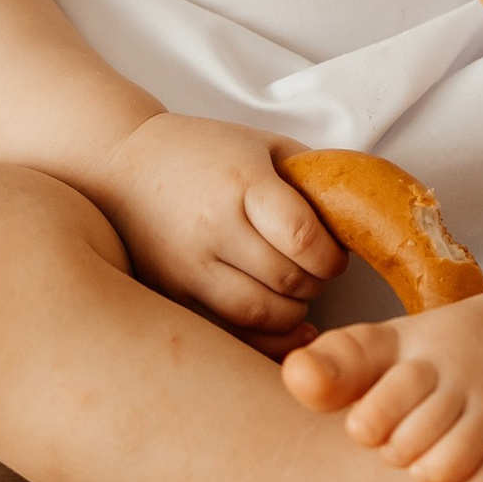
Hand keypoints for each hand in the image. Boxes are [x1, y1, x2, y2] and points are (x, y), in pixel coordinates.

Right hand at [92, 115, 343, 352]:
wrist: (121, 165)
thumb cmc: (202, 151)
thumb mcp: (261, 143)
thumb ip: (311, 173)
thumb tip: (361, 209)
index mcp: (243, 182)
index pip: (305, 238)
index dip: (333, 256)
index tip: (335, 254)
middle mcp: (214, 227)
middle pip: (289, 280)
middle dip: (317, 284)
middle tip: (317, 274)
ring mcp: (189, 265)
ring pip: (262, 315)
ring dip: (293, 313)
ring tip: (294, 294)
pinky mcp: (171, 293)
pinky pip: (228, 331)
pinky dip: (263, 338)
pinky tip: (278, 327)